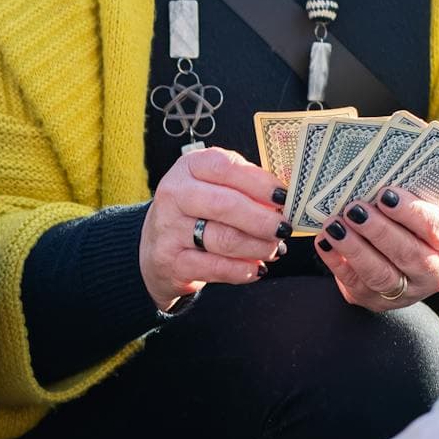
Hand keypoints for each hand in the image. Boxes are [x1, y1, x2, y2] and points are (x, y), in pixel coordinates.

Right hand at [140, 147, 285, 309]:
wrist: (154, 246)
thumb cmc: (197, 211)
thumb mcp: (214, 186)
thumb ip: (246, 187)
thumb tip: (284, 202)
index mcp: (190, 167)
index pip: (226, 168)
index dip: (260, 183)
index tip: (284, 198)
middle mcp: (175, 194)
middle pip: (225, 205)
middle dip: (262, 220)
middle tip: (284, 229)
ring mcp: (169, 229)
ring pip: (223, 239)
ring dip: (257, 247)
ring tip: (274, 249)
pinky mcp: (170, 262)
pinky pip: (214, 267)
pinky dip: (241, 271)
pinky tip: (255, 269)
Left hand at [314, 188, 438, 310]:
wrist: (403, 264)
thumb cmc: (408, 226)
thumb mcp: (416, 211)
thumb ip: (400, 202)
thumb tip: (369, 184)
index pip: (435, 228)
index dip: (410, 212)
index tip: (386, 195)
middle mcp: (432, 273)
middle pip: (407, 254)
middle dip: (378, 230)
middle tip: (354, 209)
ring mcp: (404, 292)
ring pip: (380, 274)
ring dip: (354, 248)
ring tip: (335, 225)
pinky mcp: (374, 301)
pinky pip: (354, 284)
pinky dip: (336, 261)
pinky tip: (324, 242)